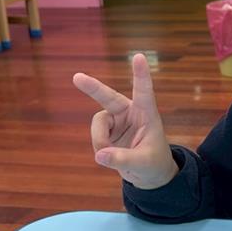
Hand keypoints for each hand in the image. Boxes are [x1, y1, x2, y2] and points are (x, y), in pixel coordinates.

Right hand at [73, 53, 178, 188]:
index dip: (141, 74)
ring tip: (107, 155)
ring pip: (98, 123)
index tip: (139, 56)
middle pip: (109, 97)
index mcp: (147, 114)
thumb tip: (100, 154)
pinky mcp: (107, 131)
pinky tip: (109, 155)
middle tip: (77, 77)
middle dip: (93, 88)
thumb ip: (123, 159)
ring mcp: (116, 121)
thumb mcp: (144, 163)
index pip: (144, 91)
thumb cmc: (154, 163)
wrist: (148, 174)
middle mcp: (130, 113)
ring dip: (99, 140)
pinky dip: (99, 148)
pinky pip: (95, 136)